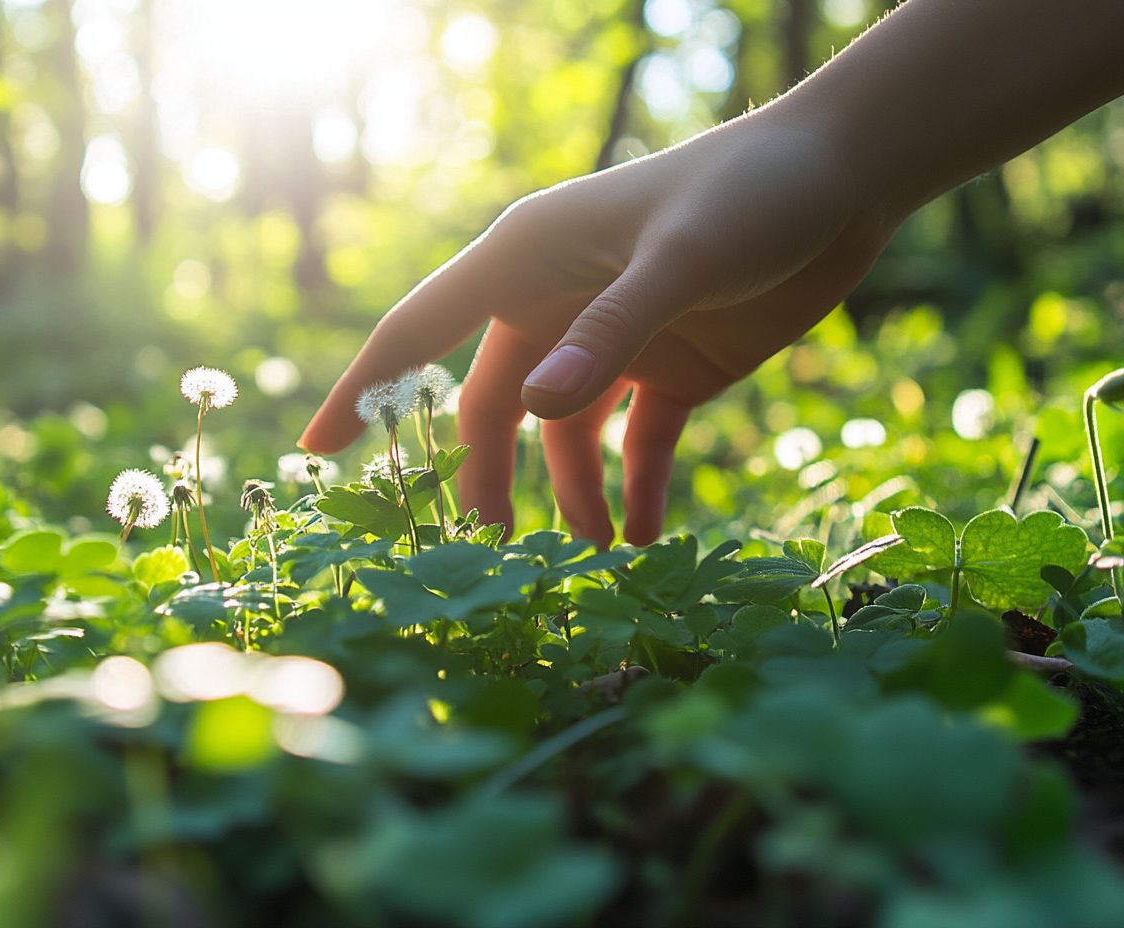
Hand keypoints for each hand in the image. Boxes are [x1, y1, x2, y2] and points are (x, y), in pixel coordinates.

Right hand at [300, 103, 895, 545]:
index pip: (421, 330)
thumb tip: (535, 410)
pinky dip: (637, 489)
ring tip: (596, 556)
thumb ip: (610, 332)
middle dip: (489, 476)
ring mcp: (614, 339)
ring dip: (570, 496)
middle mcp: (559, 302)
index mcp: (529, 260)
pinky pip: (639, 443)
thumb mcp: (681, 259)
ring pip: (564, 436)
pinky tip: (644, 536)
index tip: (318, 451)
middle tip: (491, 551)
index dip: (366, 389)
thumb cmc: (752, 192)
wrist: (847, 177)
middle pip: (494, 405)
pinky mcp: (672, 367)